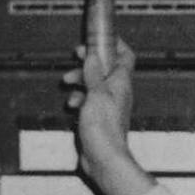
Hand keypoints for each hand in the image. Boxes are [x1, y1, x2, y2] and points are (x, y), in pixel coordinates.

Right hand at [61, 37, 153, 194]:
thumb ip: (93, 73)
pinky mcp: (99, 116)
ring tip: (68, 83)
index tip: (100, 37)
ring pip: (93, 84)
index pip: (126, 55)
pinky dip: (79, 99)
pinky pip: (88, 100)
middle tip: (76, 58)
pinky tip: (72, 105)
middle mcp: (117, 92)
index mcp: (121, 83)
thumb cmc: (104, 129)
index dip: (115, 43)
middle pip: (105, 68)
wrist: (103, 157)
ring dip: (80, 81)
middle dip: (88, 62)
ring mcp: (108, 104)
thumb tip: (93, 55)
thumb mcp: (96, 94)